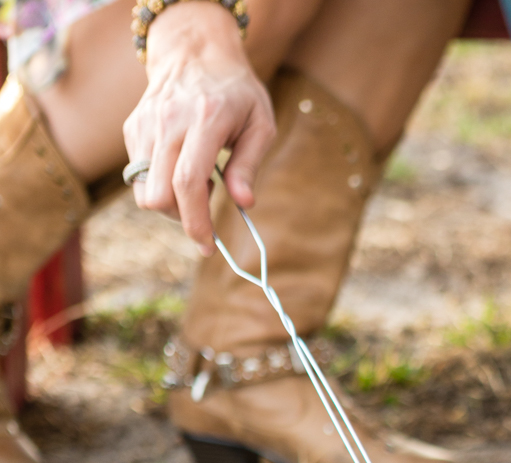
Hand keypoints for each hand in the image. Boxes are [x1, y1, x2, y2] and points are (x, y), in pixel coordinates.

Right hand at [123, 1, 274, 253]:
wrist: (193, 50)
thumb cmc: (235, 92)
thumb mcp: (260, 123)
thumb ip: (249, 164)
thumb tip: (244, 203)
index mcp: (204, 120)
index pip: (188, 183)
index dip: (195, 222)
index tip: (208, 245)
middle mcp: (168, 122)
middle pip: (159, 195)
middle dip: (182, 218)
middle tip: (206, 204)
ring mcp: (145, 124)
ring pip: (144, 192)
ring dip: (170, 203)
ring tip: (195, 180)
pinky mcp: (132, 128)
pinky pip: (137, 177)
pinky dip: (158, 185)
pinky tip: (178, 166)